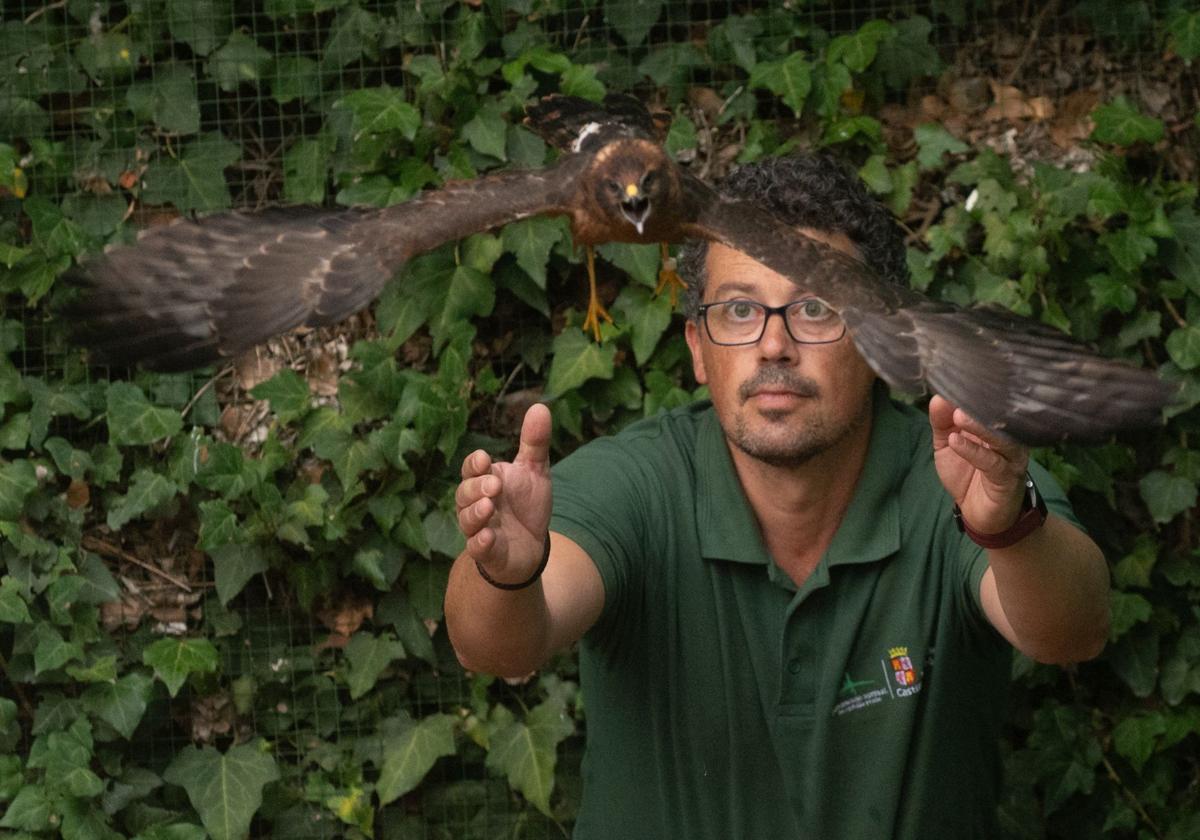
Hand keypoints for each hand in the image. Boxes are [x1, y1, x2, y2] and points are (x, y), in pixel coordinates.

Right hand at [456, 403, 552, 585]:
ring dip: (475, 513)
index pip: (471, 468)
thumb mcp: (535, 471)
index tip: (484, 459)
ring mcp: (479, 529)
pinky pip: (476, 548)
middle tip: (494, 485)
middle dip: (476, 487)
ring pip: (466, 519)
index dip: (474, 464)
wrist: (533, 545)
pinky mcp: (487, 552)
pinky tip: (489, 537)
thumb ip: (535, 442)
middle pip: (464, 493)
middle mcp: (476, 503)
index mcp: (485, 480)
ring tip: (489, 506)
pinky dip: (480, 542)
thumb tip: (540, 406)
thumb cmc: (527, 505)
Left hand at [928, 395, 1029, 535]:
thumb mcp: (947, 445)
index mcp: (994, 426)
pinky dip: (973, 450)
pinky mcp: (1008, 477)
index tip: (953, 378)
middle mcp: (1008, 437)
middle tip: (956, 396)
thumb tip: (938, 397)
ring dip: (977, 426)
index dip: (972, 390)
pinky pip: (992, 462)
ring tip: (957, 417)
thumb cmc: (966, 474)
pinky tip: (955, 441)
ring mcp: (1011, 457)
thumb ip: (942, 422)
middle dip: (976, 404)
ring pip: (1000, 437)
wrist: (979, 514)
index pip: (988, 402)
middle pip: (998, 416)